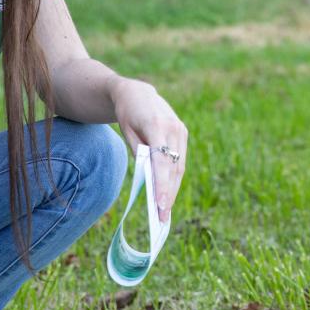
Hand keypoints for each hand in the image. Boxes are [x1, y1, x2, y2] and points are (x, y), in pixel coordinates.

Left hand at [110, 78, 187, 221]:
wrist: (137, 93)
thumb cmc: (127, 114)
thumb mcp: (127, 131)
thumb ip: (139, 150)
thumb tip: (149, 175)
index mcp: (157, 124)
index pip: (161, 160)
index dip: (162, 183)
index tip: (160, 204)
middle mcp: (173, 127)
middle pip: (173, 167)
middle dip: (168, 193)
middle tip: (162, 217)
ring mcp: (180, 130)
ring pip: (179, 166)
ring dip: (173, 189)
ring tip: (165, 211)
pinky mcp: (182, 133)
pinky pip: (179, 160)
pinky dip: (174, 178)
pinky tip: (168, 193)